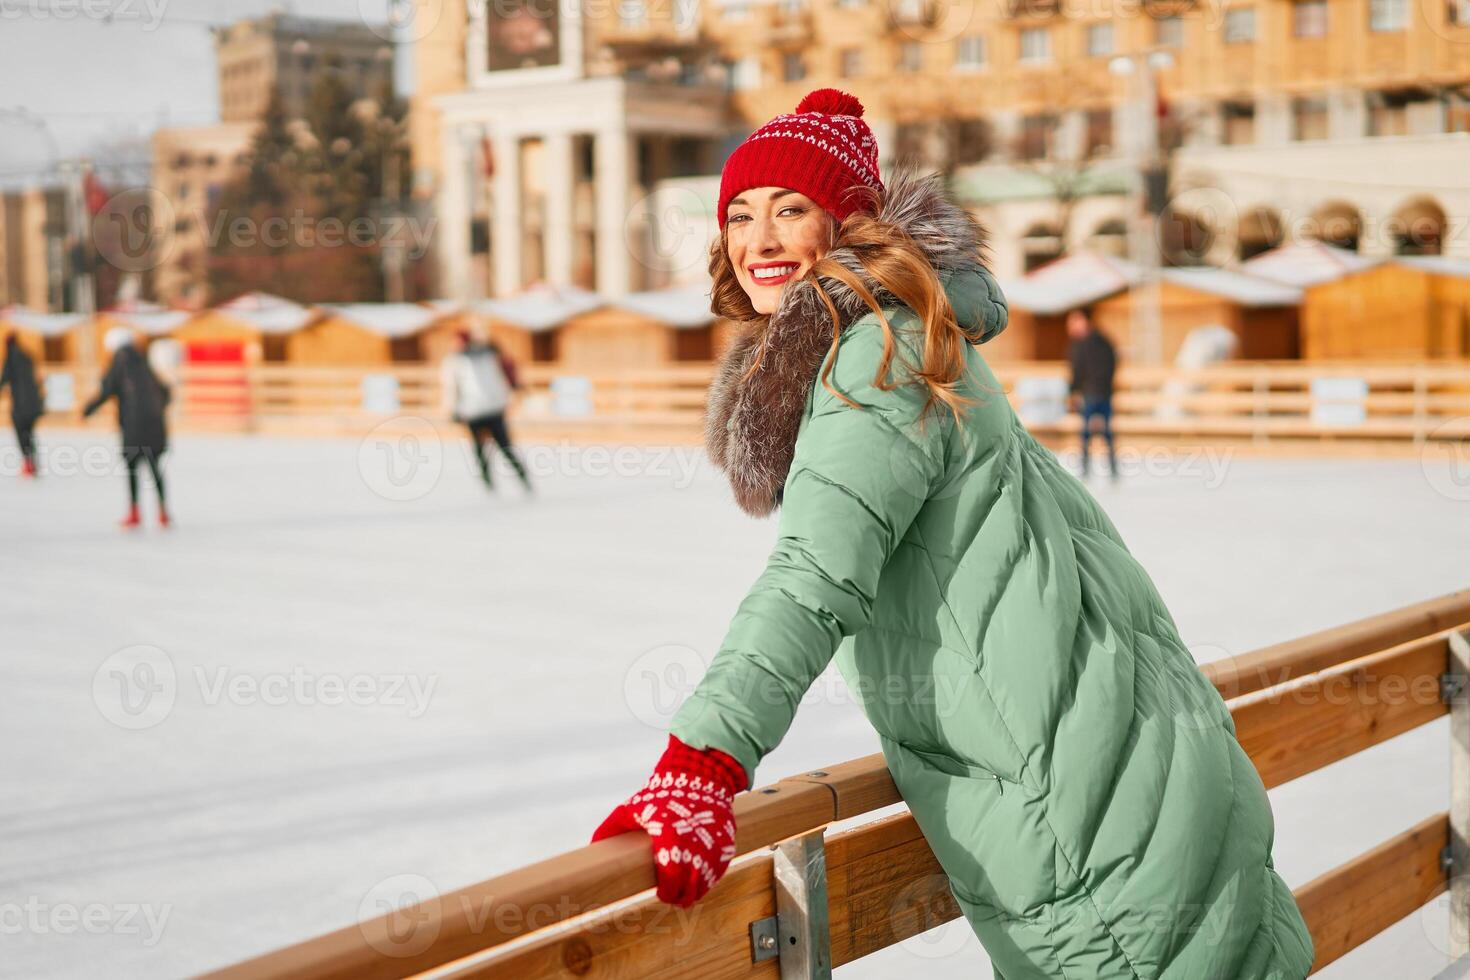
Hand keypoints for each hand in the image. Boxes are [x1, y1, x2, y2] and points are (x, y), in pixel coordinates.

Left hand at [590, 734, 747, 907]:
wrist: (702, 778)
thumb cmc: (664, 795)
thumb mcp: (634, 808)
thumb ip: (612, 827)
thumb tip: (593, 846)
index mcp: (670, 841)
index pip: (671, 882)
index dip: (666, 893)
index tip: (661, 893)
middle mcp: (695, 848)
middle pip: (689, 889)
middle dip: (679, 896)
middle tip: (671, 894)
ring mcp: (713, 849)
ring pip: (704, 885)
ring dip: (694, 890)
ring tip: (684, 888)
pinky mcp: (726, 846)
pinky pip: (717, 873)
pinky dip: (708, 878)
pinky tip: (697, 875)